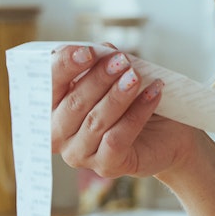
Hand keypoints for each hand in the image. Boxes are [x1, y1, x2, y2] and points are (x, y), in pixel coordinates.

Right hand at [50, 45, 201, 182]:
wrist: (167, 133)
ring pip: (94, 121)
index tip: (86, 51)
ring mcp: (80, 154)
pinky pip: (117, 138)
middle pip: (73, 104)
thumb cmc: (133, 102)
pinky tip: (152, 94)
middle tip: (120, 61)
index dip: (63, 67)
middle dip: (97, 79)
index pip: (47, 85)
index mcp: (51, 107)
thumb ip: (105, 64)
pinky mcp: (106, 166)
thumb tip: (103, 50)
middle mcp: (59, 134)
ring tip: (135, 76)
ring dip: (117, 96)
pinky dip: (136, 113)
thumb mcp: (117, 77)